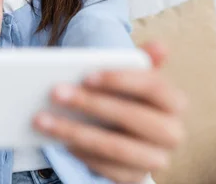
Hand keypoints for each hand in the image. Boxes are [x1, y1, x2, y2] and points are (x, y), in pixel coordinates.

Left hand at [33, 42, 186, 182]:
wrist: (131, 139)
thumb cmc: (128, 100)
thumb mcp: (132, 79)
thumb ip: (139, 62)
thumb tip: (159, 46)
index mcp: (173, 102)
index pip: (153, 87)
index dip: (120, 80)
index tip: (86, 75)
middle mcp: (172, 132)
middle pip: (132, 117)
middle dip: (91, 104)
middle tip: (55, 93)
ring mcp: (155, 158)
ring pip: (116, 147)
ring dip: (74, 132)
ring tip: (42, 119)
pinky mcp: (135, 178)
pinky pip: (107, 169)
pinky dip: (81, 154)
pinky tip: (59, 140)